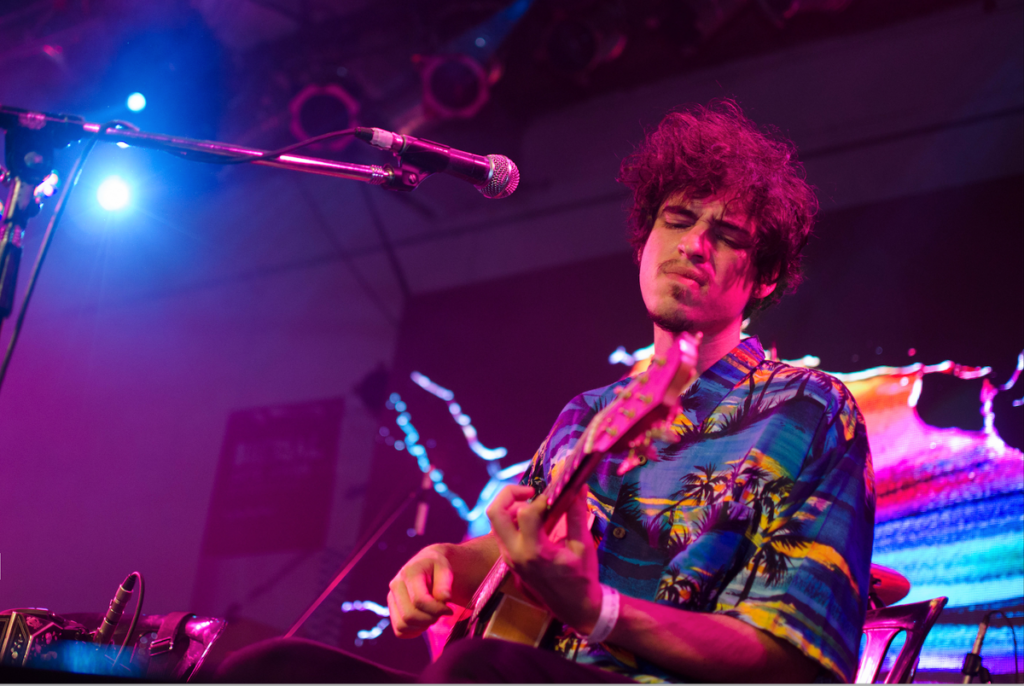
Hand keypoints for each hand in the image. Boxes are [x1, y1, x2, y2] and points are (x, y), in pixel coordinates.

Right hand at [387, 543, 454, 637]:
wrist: (426, 565)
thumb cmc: (437, 568)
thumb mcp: (445, 570)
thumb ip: (445, 585)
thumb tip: (444, 599)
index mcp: (409, 572)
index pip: (419, 601)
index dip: (436, 610)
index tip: (449, 609)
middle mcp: (396, 585)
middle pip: (409, 615)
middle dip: (430, 619)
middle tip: (441, 614)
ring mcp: (392, 598)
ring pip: (402, 625)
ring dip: (422, 626)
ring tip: (433, 616)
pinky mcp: (392, 609)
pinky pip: (399, 631)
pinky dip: (413, 632)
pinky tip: (425, 622)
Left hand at [486, 485, 603, 634]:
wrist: (574, 608)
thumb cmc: (582, 578)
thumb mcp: (583, 545)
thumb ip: (577, 514)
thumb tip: (578, 487)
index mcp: (535, 552)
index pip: (525, 514)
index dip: (540, 499)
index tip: (556, 496)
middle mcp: (515, 554)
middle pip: (495, 513)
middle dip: (510, 493)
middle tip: (531, 491)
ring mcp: (508, 558)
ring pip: (495, 522)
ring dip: (509, 506)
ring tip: (533, 504)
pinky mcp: (509, 560)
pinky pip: (501, 532)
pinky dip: (511, 519)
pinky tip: (532, 519)